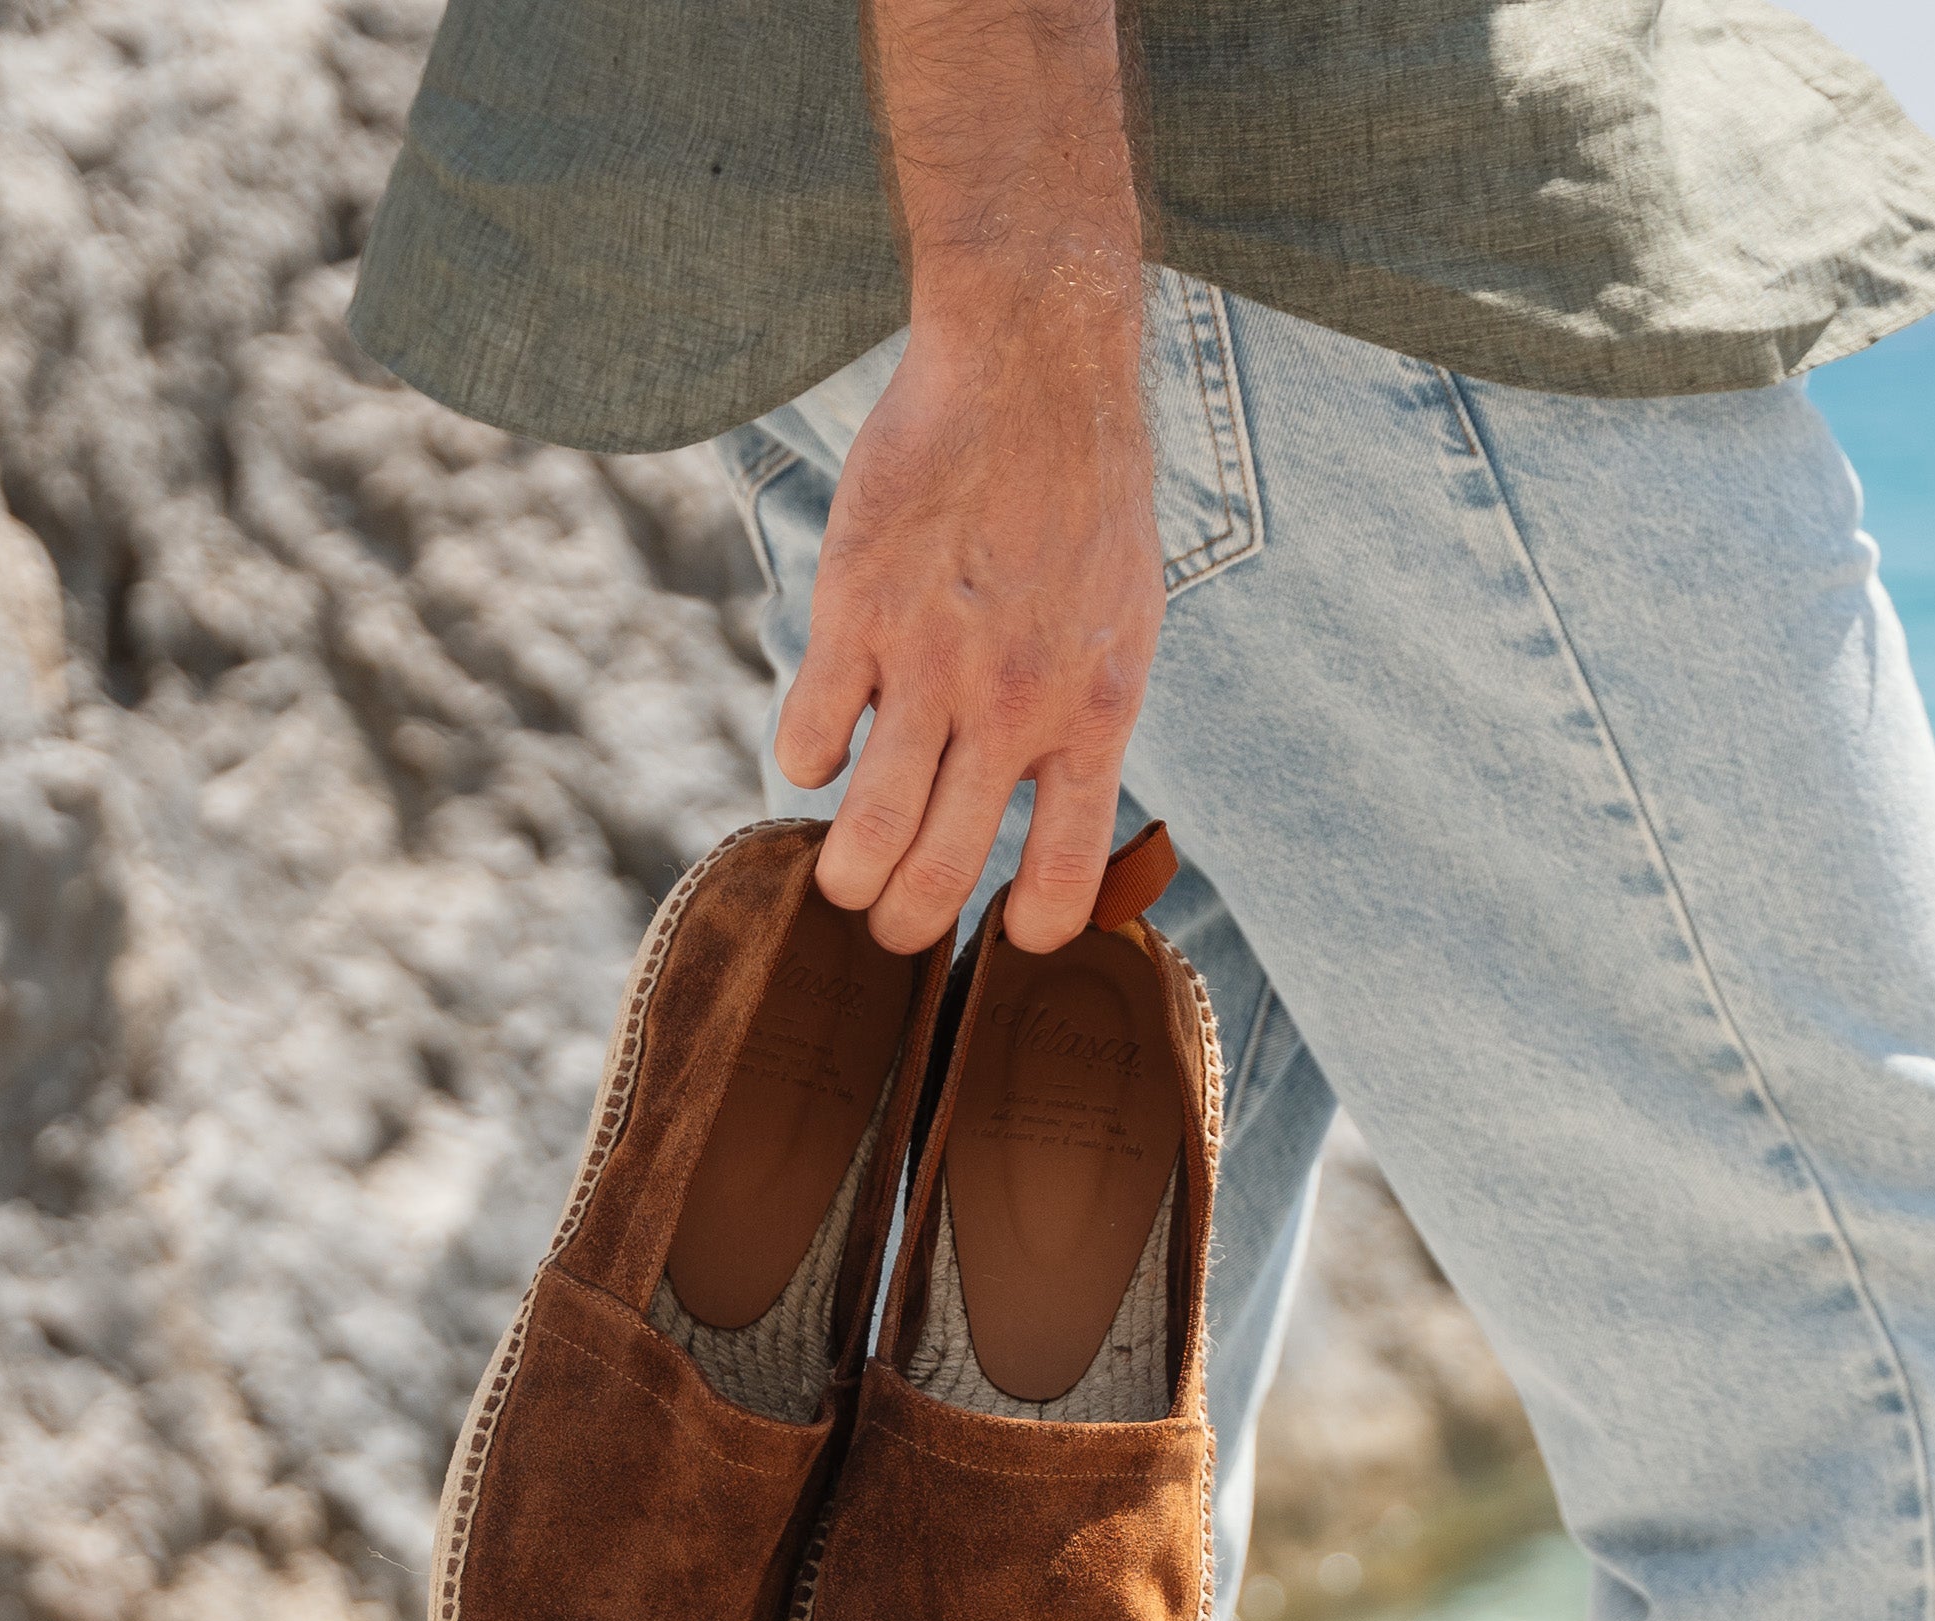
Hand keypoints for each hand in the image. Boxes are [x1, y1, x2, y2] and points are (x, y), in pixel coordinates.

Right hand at [775, 303, 1164, 955]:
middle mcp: (1013, 707)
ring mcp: (930, 665)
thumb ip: (1087, 720)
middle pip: (939, 873)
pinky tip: (823, 747)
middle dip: (905, 921)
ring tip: (842, 878)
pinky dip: (809, 763)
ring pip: (866, 833)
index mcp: (1094, 715)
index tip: (1005, 936)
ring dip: (846, 876)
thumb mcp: (1125, 623)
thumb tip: (1055, 810)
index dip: (1031, 927)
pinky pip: (811, 738)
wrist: (1032, 372)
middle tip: (890, 920)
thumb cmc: (1087, 502)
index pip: (1066, 876)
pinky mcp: (856, 616)